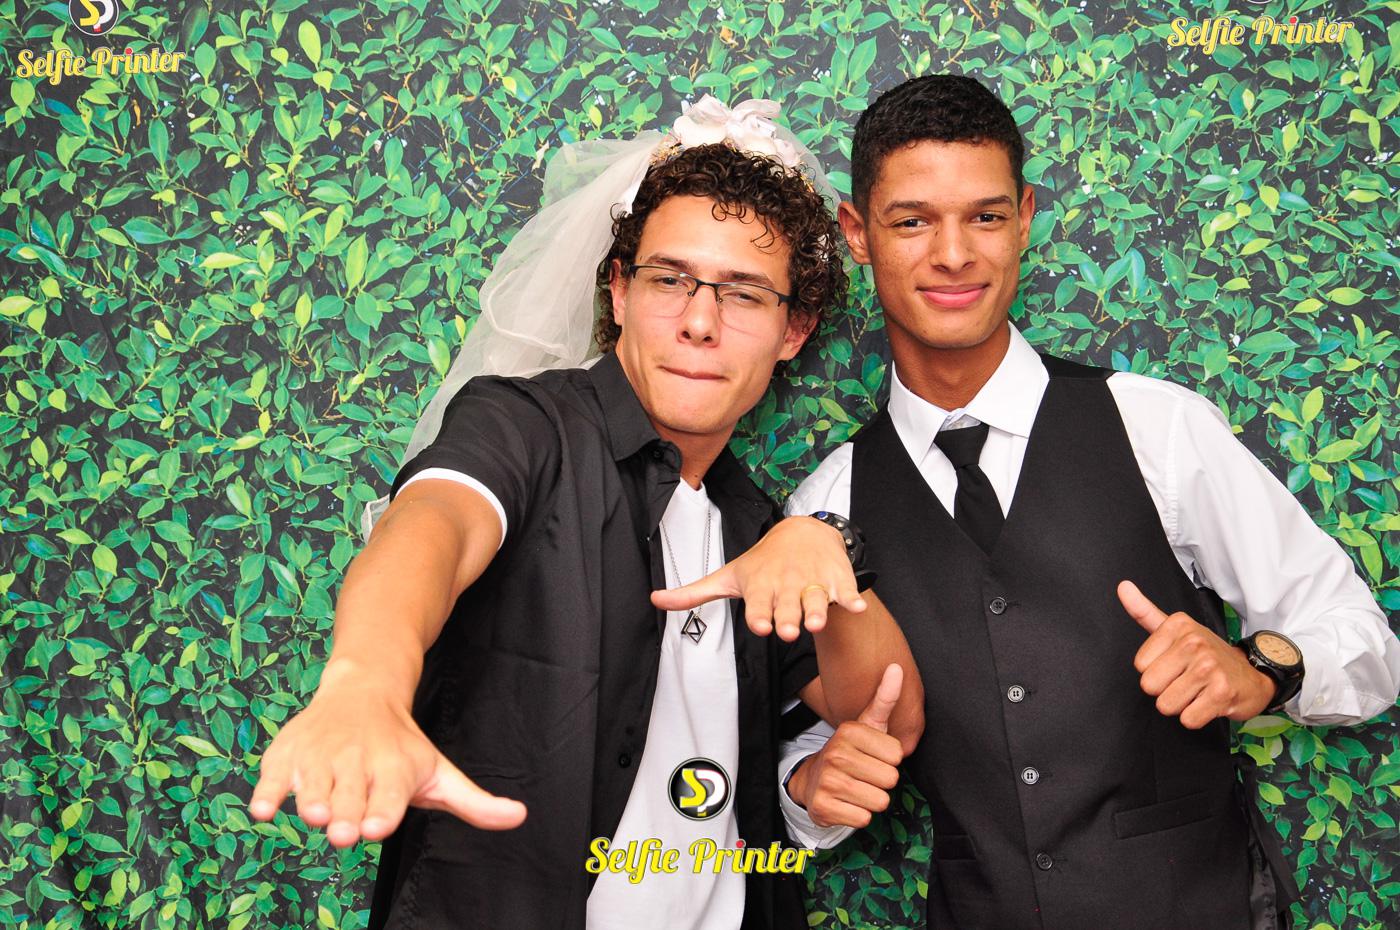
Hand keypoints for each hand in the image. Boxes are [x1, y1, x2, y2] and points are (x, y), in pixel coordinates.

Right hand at [249, 663, 526, 846]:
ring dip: (312, 799)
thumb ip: (474, 801)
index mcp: (394, 768)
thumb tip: (519, 817)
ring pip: (314, 784)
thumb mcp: (439, 770)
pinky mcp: (289, 753)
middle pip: (350, 796)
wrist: (363, 690)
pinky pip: (276, 773)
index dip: (384, 812)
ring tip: (313, 813)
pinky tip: (264, 808)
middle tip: (344, 830)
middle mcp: (357, 761)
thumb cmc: (402, 745)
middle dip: (347, 815)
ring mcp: (321, 756)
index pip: (389, 795)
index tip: (380, 827)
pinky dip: (269, 789)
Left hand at [651, 515, 865, 640]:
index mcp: (761, 585)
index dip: (759, 615)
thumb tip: (653, 599)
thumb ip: (693, 593)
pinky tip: (857, 606)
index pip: (759, 604)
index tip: (761, 625)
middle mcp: (787, 584)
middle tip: (787, 630)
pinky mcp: (837, 580)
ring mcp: (813, 581)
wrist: (802, 532)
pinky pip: (846, 591)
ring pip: (816, 599)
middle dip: (787, 618)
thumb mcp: (728, 576)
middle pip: (787, 607)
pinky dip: (853, 598)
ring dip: (817, 610)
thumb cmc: (761, 563)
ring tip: (816, 622)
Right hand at [786, 664, 904, 828]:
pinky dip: (859, 815)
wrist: (814, 781)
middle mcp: (836, 754)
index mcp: (849, 732)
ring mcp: (827, 781)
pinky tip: (846, 803)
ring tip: (856, 788)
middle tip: (864, 775)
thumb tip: (896, 667)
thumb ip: (885, 698)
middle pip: (890, 779)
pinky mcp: (823, 807)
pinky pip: (863, 819)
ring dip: (872, 800)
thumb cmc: (850, 752)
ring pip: (879, 801)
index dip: (889, 760)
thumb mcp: (868, 725)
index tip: (872, 756)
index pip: (897, 755)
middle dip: (882, 781)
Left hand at [1118, 580, 1275, 728]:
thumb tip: (1122, 587)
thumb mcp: (1176, 629)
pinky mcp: (1222, 693)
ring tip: (1198, 690)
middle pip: (1149, 686)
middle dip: (1165, 690)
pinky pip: (1187, 719)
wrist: (1253, 674)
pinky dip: (1196, 717)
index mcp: (1178, 625)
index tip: (1175, 663)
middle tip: (1186, 680)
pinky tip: (1209, 702)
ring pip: (1166, 705)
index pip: (1140, 664)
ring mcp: (1209, 667)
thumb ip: (1144, 612)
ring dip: (1181, 705)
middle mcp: (1194, 642)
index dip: (1155, 669)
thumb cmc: (1207, 654)